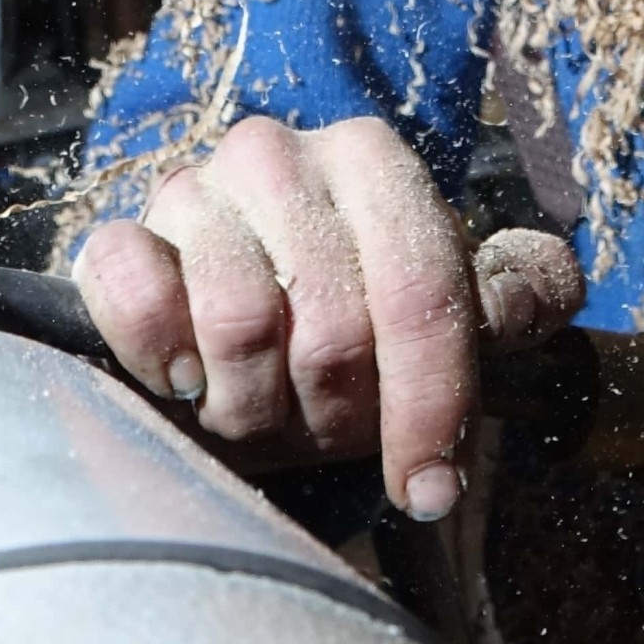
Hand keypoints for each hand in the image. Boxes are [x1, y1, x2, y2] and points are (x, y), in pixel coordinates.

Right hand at [74, 114, 584, 518]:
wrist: (231, 344)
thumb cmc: (349, 332)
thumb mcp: (446, 317)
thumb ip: (517, 296)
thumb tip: (526, 298)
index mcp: (373, 161)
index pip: (422, 290)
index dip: (432, 404)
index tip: (432, 488)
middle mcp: (280, 154)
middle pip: (334, 327)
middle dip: (339, 413)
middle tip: (326, 424)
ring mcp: (192, 188)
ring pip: (239, 323)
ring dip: (255, 406)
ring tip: (260, 406)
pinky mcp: (116, 236)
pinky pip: (137, 296)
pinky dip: (165, 359)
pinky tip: (186, 379)